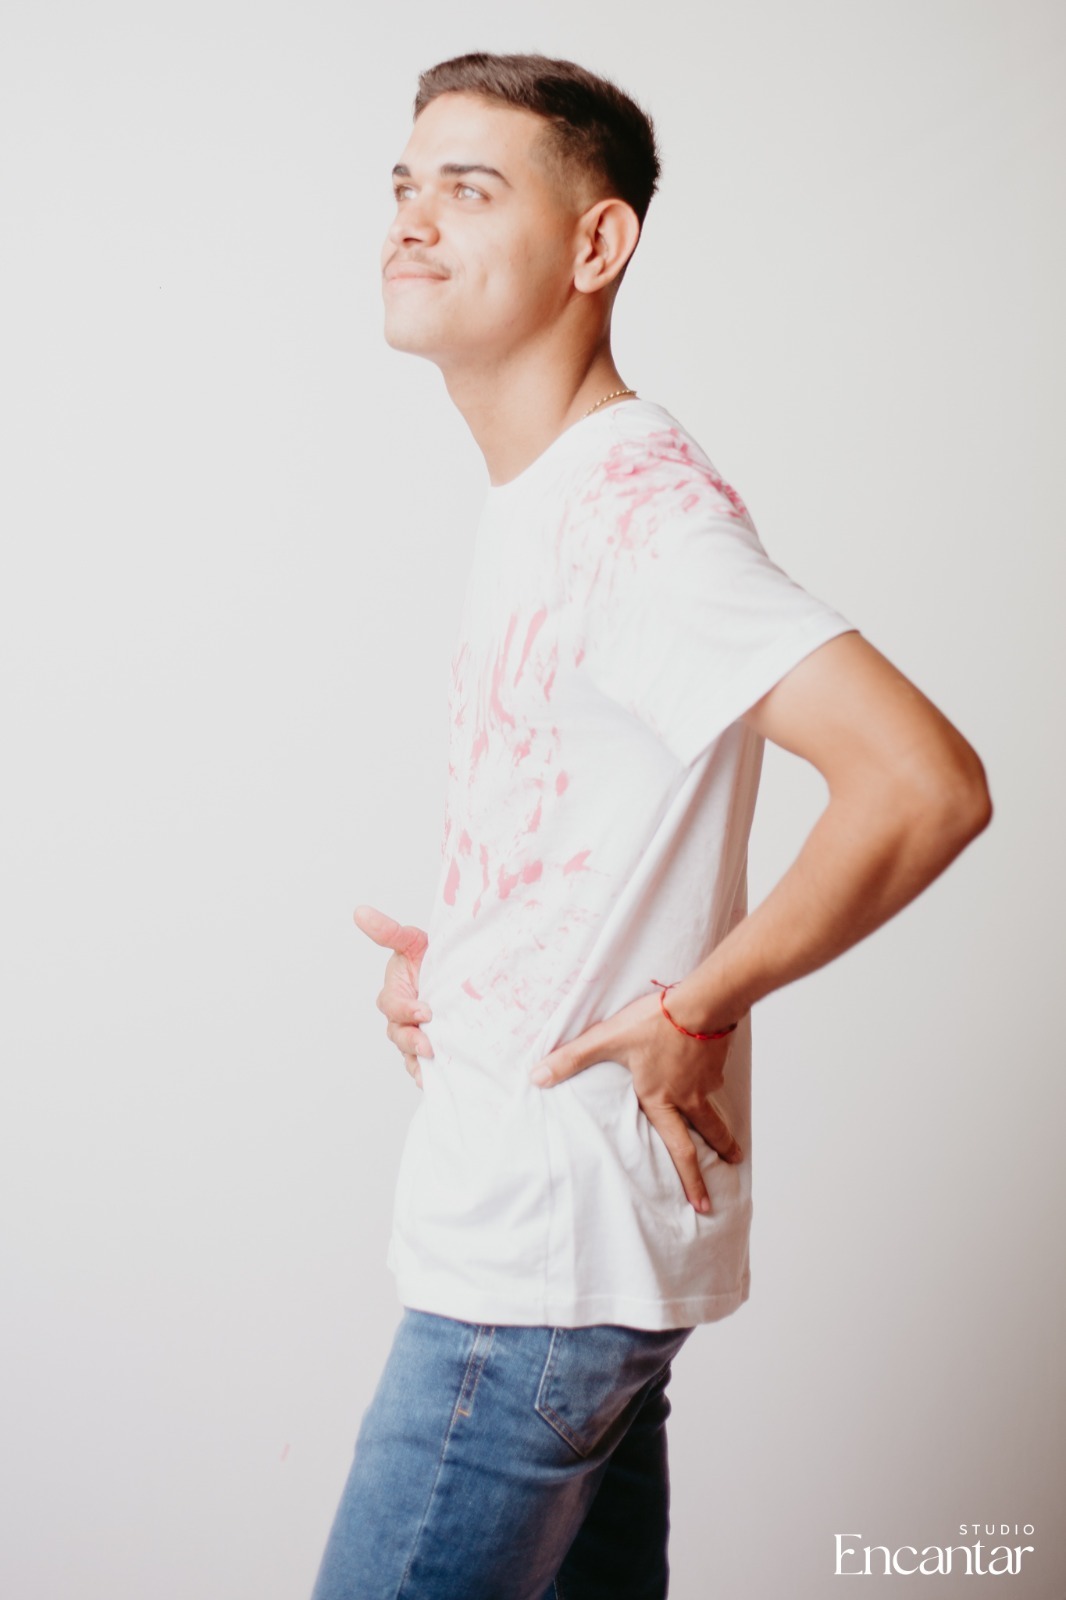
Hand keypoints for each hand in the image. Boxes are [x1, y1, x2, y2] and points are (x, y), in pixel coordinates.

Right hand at [353, 904, 431, 1089]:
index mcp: (395, 992)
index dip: (405, 1009)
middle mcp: (401, 1016)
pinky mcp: (428, 1047)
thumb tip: (360, 912)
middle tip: (428, 1044)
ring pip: (408, 1051)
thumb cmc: (431, 956)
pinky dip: (423, 1073)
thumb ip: (388, 931)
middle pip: (397, 1033)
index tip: (424, 1010)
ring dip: (417, 1059)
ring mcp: (414, 1032)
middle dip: (411, 1040)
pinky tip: (431, 1079)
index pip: (392, 1005)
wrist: (459, 973)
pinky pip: (419, 1065)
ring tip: (431, 1062)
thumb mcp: (412, 941)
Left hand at [529, 990, 742, 1212]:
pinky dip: (714, 1082)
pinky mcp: (718, 1059)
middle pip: (709, 1133)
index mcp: (661, 1099)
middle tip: (734, 1164)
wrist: (702, 1001)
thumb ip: (572, 1059)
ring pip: (714, 1106)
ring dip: (721, 1122)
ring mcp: (707, 1079)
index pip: (678, 1149)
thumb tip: (537, 1077)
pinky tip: (709, 1070)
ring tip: (727, 1130)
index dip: (691, 1179)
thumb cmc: (654, 1022)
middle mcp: (688, 1096)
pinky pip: (716, 1078)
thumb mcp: (606, 1040)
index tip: (701, 1202)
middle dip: (721, 1151)